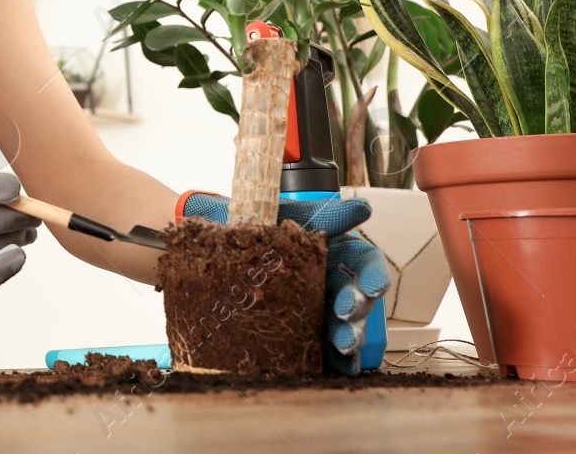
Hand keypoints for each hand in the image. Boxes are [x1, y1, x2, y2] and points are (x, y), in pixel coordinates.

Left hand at [178, 191, 389, 374]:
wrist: (203, 245)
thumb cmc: (243, 225)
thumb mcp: (273, 213)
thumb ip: (317, 213)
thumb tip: (361, 209)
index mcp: (328, 248)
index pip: (362, 261)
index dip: (372, 274)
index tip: (372, 286)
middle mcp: (327, 277)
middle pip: (357, 295)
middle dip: (357, 306)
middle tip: (345, 312)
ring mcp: (313, 304)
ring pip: (345, 323)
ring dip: (349, 334)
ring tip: (342, 343)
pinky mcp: (299, 328)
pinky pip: (324, 347)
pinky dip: (337, 359)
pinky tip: (340, 366)